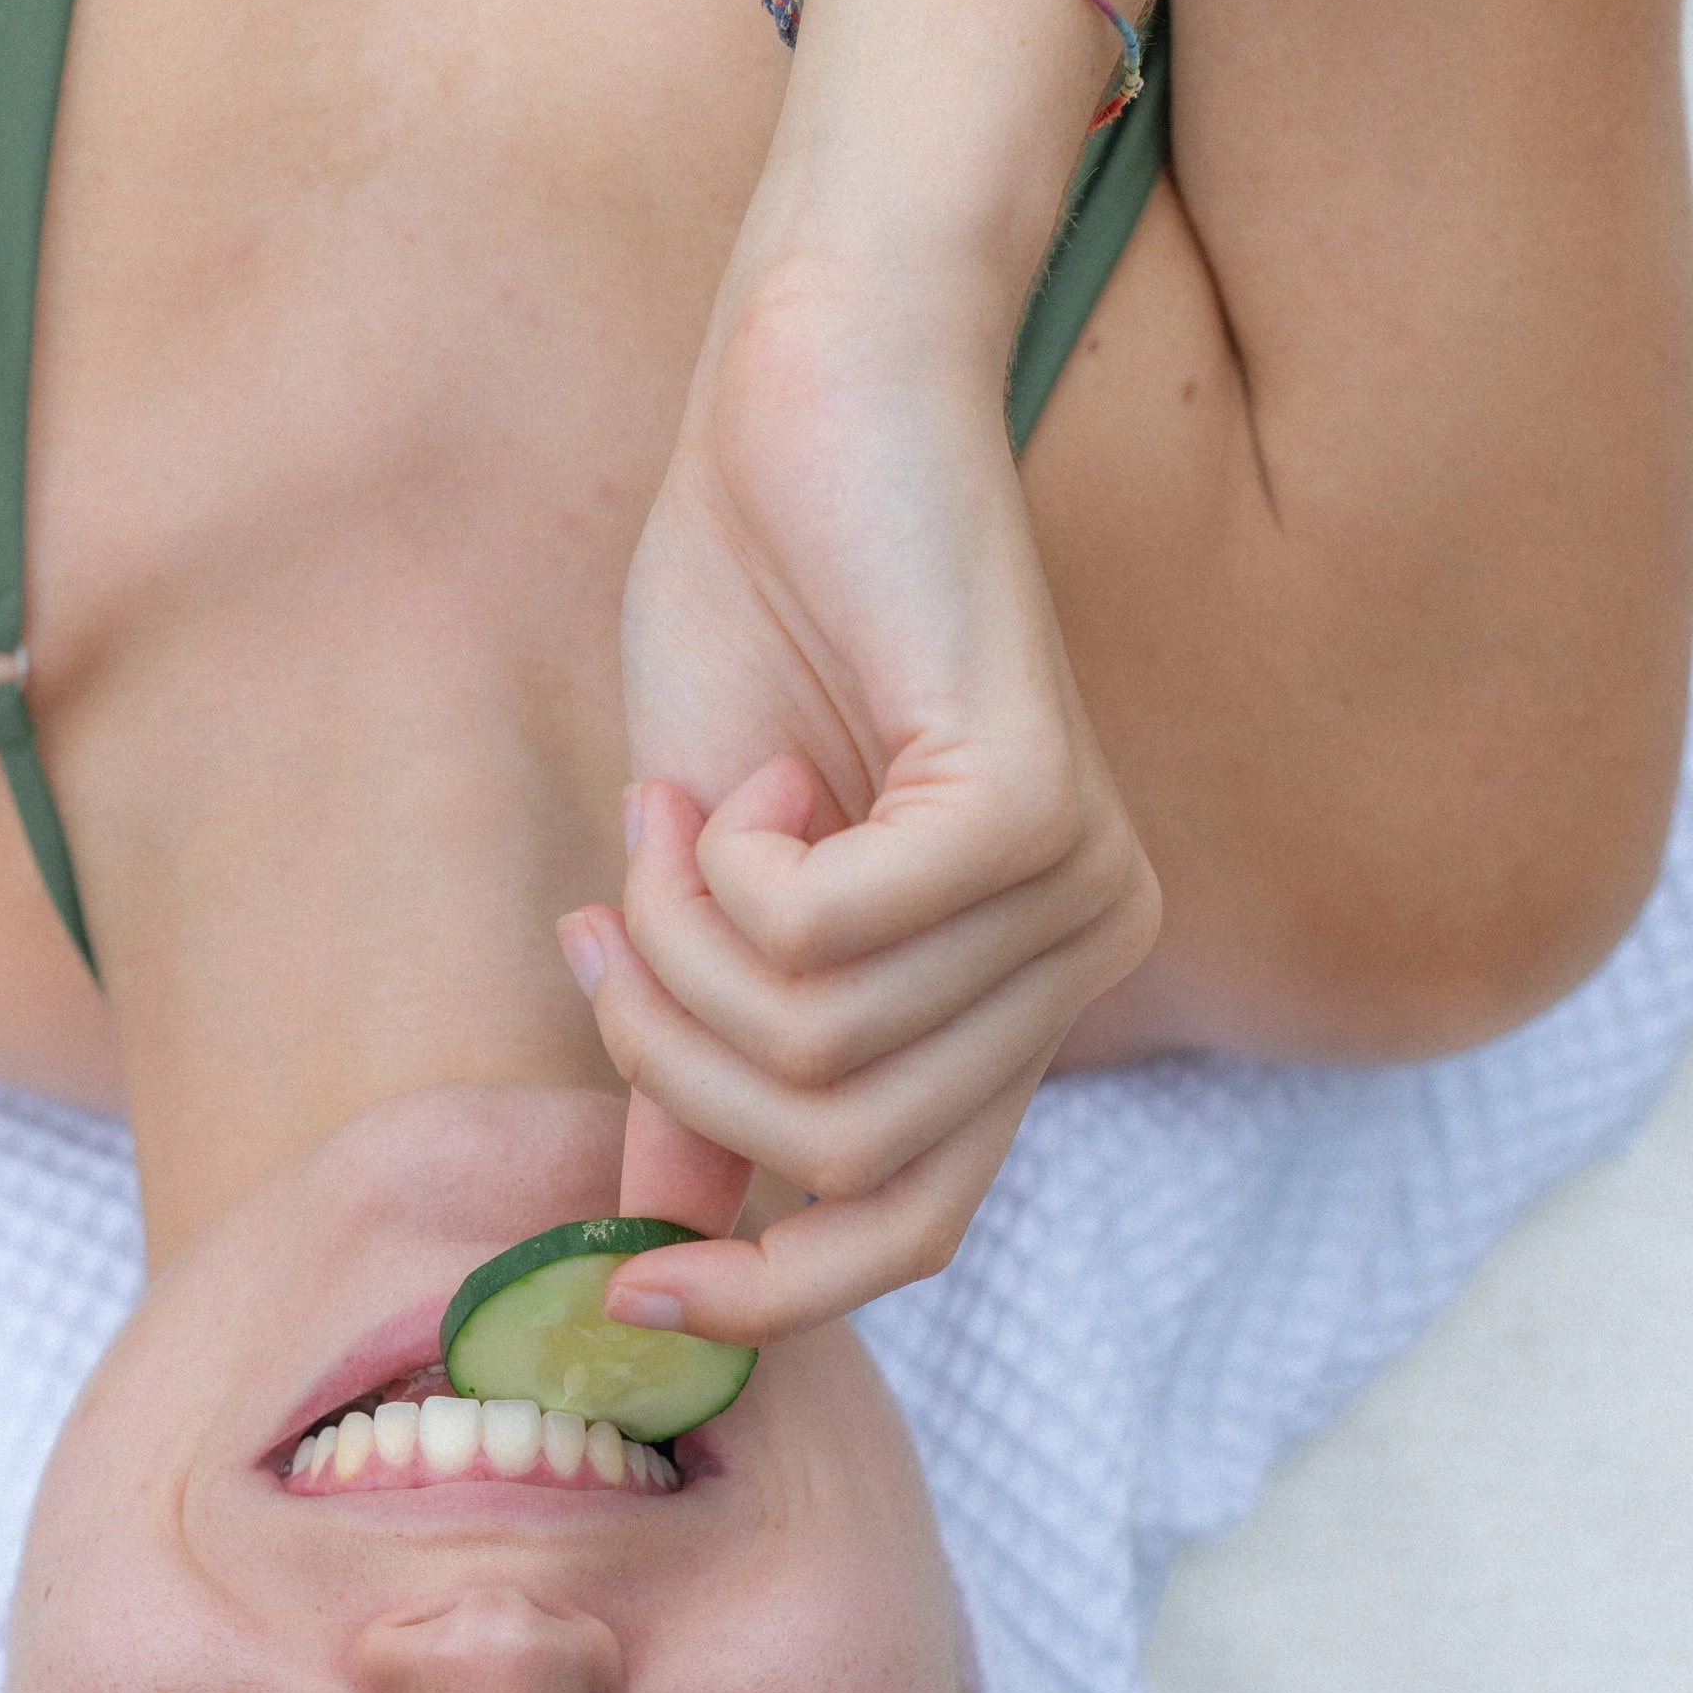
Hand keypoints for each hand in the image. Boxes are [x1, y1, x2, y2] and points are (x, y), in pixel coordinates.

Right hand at [561, 266, 1160, 1342]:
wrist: (804, 397)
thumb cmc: (753, 617)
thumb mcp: (698, 901)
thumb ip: (705, 1078)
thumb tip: (659, 1245)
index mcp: (1011, 1001)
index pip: (908, 1235)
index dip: (761, 1295)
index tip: (615, 1289)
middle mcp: (1077, 966)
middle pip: (832, 1156)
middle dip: (672, 1049)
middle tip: (615, 909)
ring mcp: (1077, 894)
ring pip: (813, 1058)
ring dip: (681, 942)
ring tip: (682, 814)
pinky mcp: (1039, 810)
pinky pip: (824, 947)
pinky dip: (730, 873)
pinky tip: (750, 772)